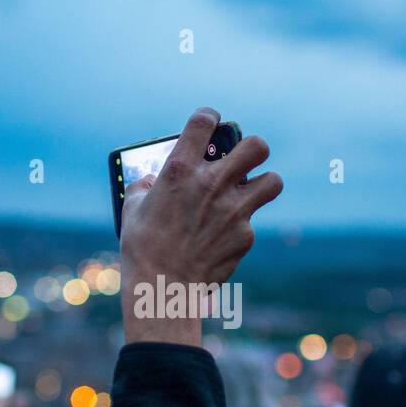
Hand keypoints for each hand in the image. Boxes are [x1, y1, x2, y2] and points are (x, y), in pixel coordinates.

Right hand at [120, 107, 282, 345]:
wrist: (163, 289)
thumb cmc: (142, 248)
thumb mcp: (132, 208)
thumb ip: (145, 186)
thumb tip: (151, 181)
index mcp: (180, 169)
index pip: (204, 121)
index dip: (210, 118)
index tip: (211, 123)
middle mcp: (212, 184)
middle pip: (256, 146)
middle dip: (253, 149)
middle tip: (243, 160)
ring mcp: (234, 210)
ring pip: (272, 182)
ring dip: (262, 184)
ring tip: (248, 193)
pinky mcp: (245, 236)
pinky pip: (251, 223)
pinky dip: (239, 228)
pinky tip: (222, 238)